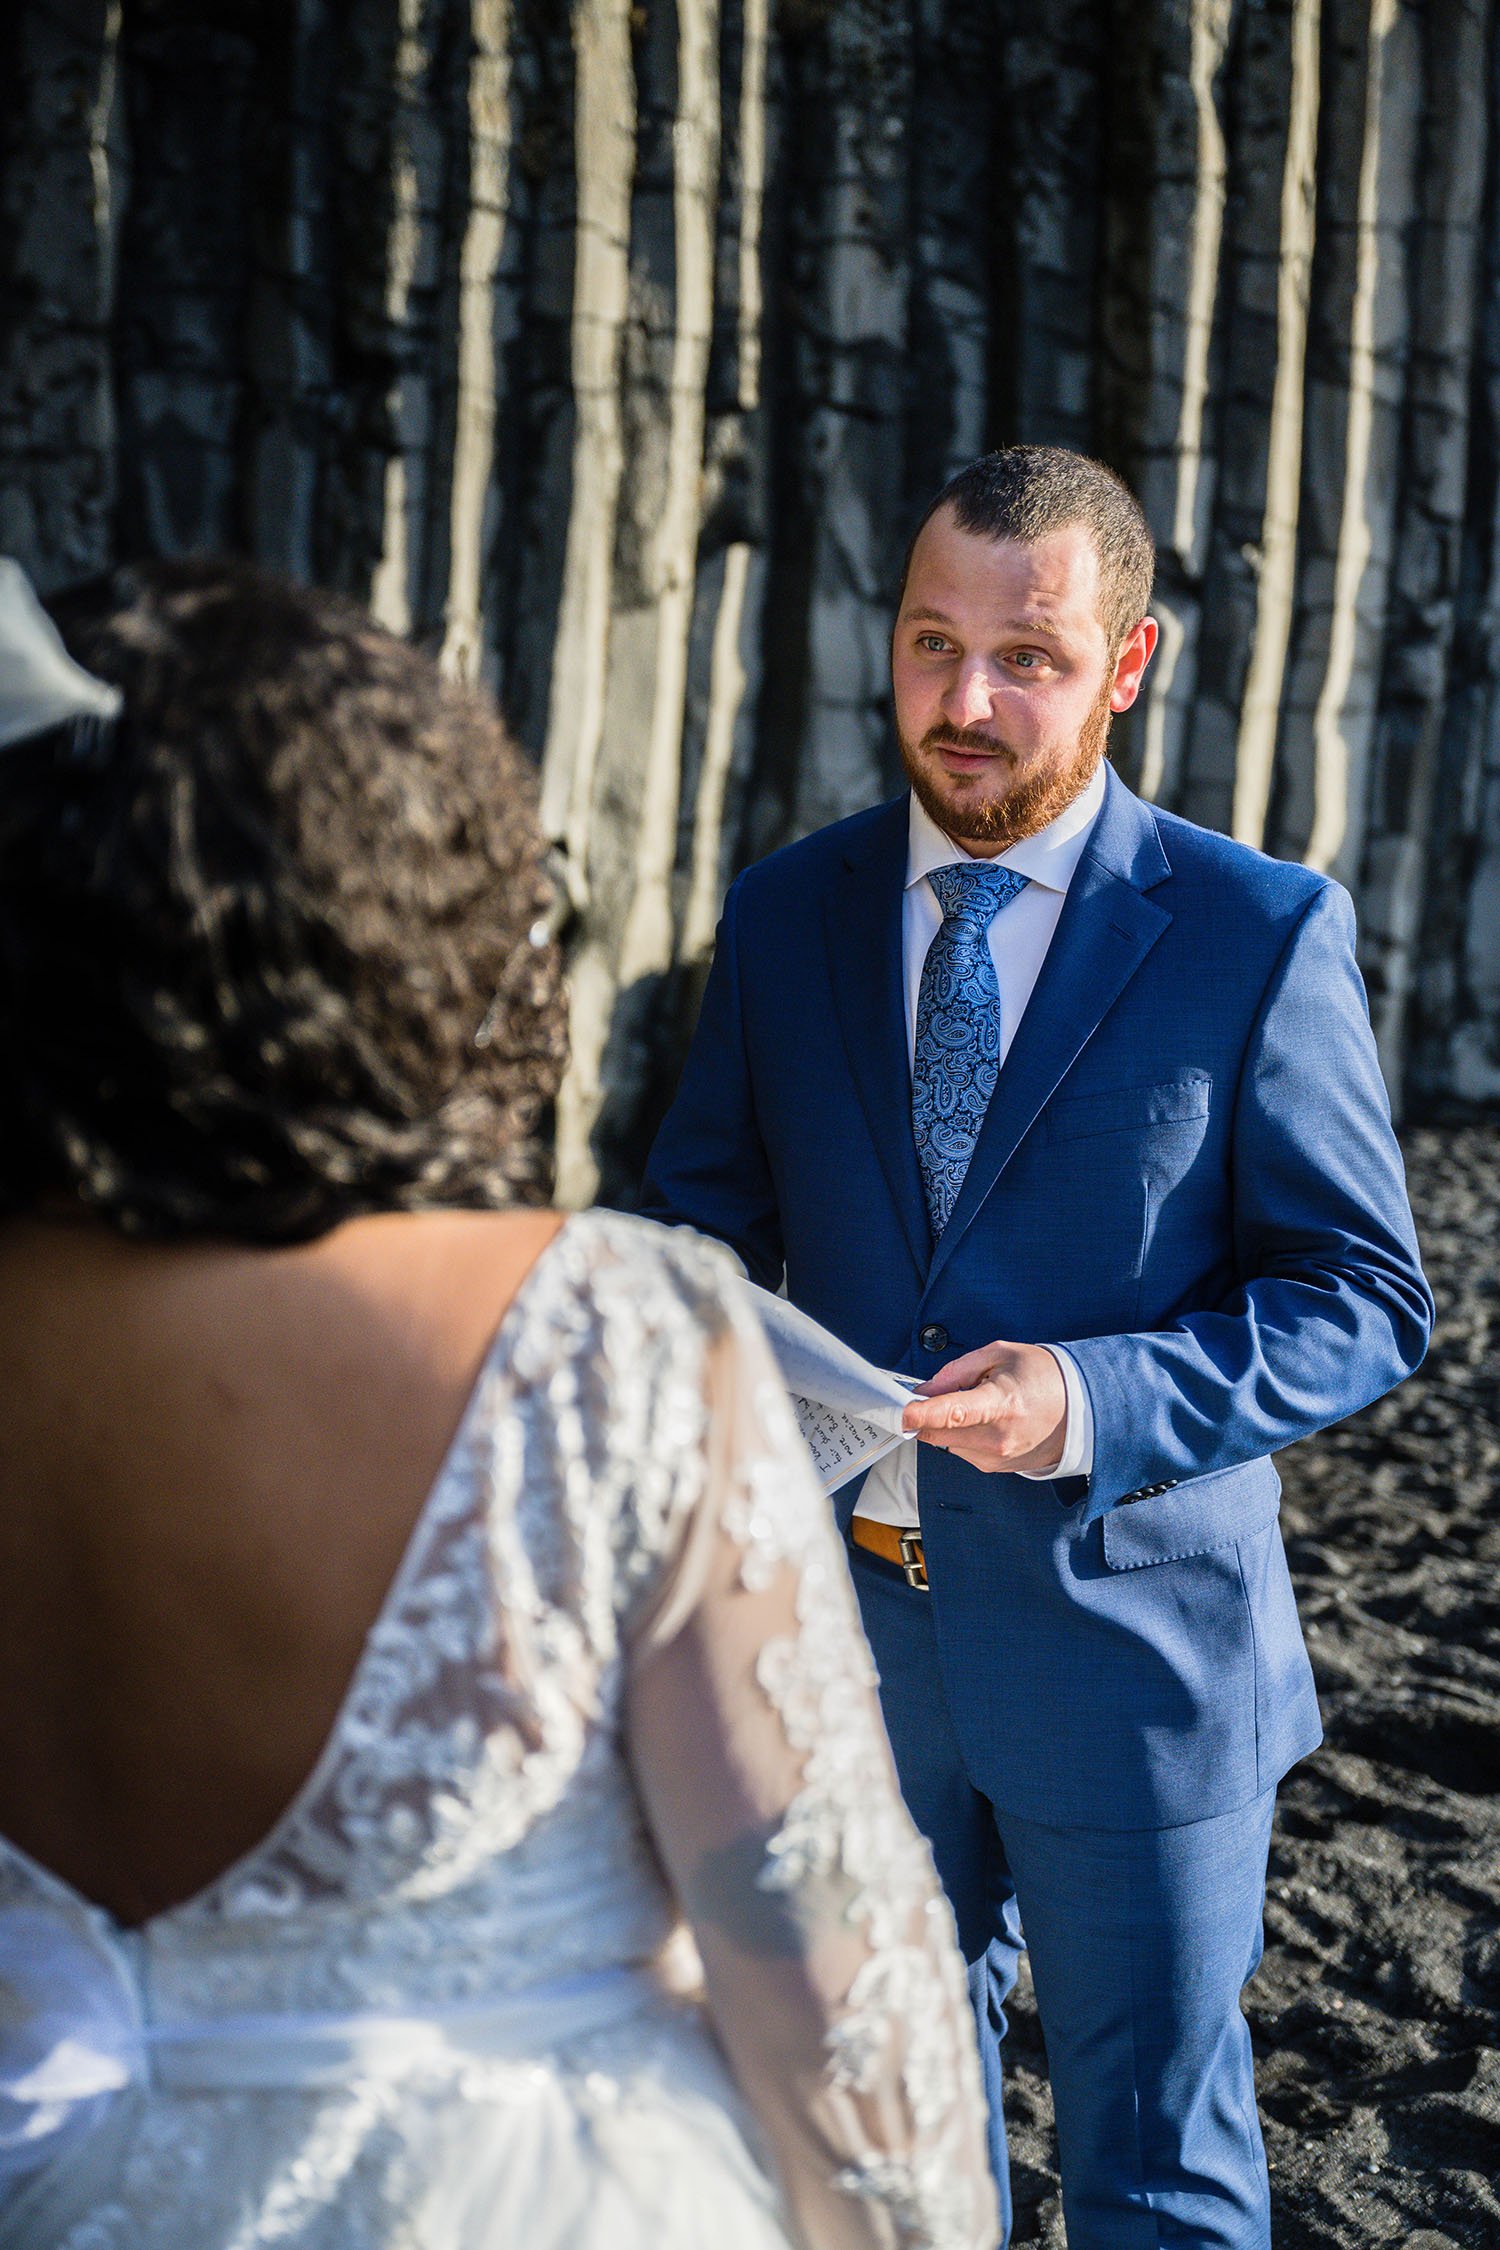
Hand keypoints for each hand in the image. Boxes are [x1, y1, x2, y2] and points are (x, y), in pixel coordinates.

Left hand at [901, 1339, 1067, 1474]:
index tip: (900, 1413)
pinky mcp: (995, 1468)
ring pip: (946, 1443)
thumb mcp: (999, 1355)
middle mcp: (998, 1437)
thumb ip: (956, 1371)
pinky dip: (963, 1436)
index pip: (952, 1413)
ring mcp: (997, 1458)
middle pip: (937, 1433)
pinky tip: (986, 1421)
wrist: (1081, 1408)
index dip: (921, 1414)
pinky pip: (961, 1451)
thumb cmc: (1041, 1376)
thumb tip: (924, 1390)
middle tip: (943, 1393)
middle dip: (928, 1414)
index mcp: (1001, 1403)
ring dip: (948, 1425)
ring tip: (979, 1405)